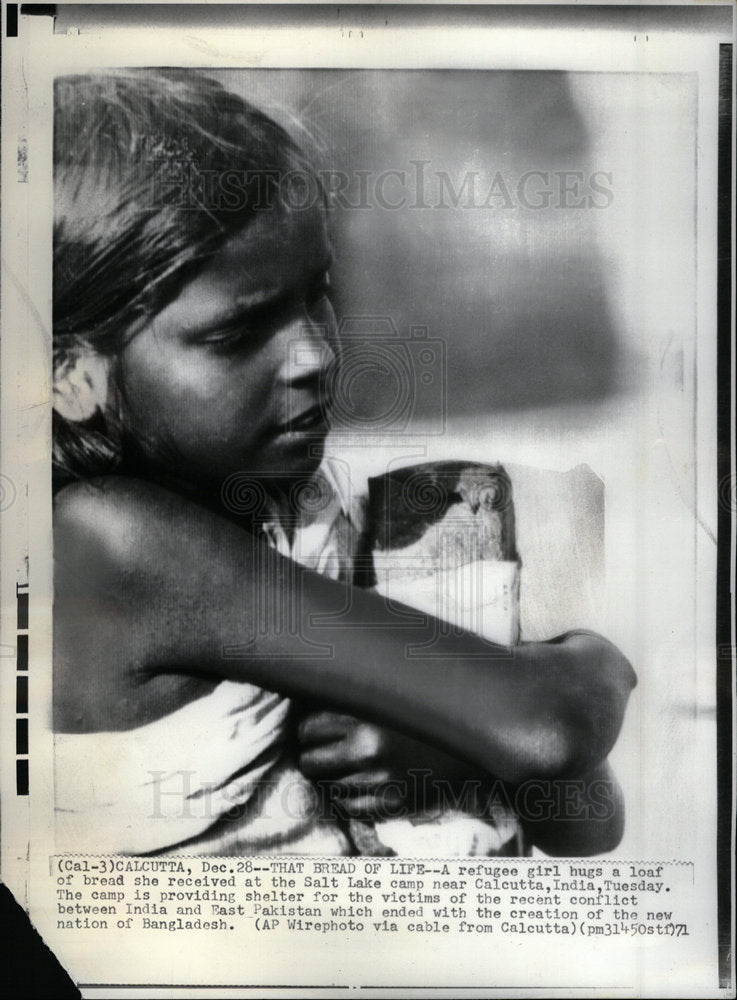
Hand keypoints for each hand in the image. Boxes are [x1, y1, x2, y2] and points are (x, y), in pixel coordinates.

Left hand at [295, 709, 480, 820]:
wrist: (468, 742)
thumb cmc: (422, 713)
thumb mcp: (386, 699)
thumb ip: (351, 700)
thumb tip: (308, 698)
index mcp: (363, 719)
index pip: (308, 730)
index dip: (308, 732)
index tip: (315, 732)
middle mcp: (367, 751)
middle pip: (310, 762)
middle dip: (313, 757)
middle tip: (323, 753)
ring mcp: (379, 780)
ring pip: (329, 787)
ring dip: (334, 779)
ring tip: (347, 767)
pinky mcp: (393, 803)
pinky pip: (349, 808)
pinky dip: (349, 799)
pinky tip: (359, 785)